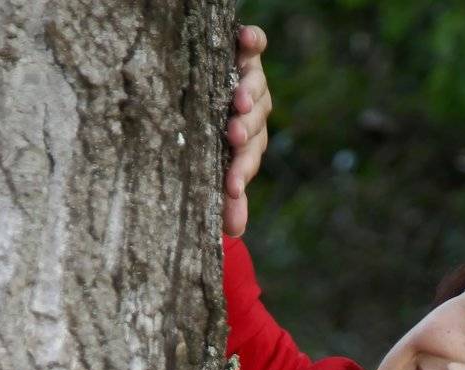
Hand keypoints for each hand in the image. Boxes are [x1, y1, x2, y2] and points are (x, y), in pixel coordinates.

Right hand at [224, 25, 270, 238]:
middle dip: (245, 131)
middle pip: (255, 123)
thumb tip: (237, 234)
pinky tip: (246, 40)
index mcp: (249, 145)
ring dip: (248, 93)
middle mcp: (253, 114)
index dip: (241, 173)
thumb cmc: (210, 150)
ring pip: (256, 88)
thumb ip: (228, 202)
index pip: (248, 160)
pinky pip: (255, 47)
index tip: (231, 186)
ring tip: (238, 100)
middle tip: (234, 136)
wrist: (208, 105)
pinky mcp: (246, 54)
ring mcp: (251, 82)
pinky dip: (253, 42)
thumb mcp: (216, 176)